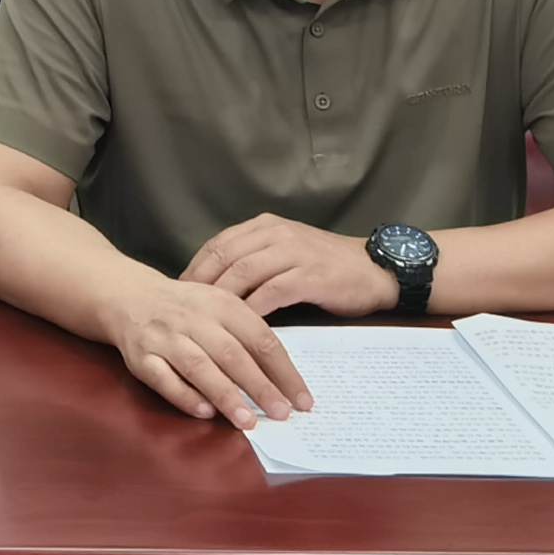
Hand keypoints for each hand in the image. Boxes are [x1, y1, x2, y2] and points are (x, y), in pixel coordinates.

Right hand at [101, 271, 311, 425]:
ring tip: (249, 422)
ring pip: (200, 367)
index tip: (303, 400)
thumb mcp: (220, 307)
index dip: (284, 371)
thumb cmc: (186, 308)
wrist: (128, 296)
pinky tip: (205, 413)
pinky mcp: (141, 357)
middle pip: (232, 354)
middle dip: (260, 387)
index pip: (260, 338)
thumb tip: (285, 380)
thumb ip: (247, 336)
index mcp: (221, 304)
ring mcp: (166, 338)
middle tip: (282, 414)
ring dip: (226, 396)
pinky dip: (185, 397)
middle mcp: (194, 318)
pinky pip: (164, 379)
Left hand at [184, 214, 395, 320]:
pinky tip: (241, 327)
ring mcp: (293, 252)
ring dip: (222, 299)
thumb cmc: (326, 265)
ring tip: (207, 322)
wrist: (374, 269)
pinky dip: (253, 309)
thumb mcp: (285, 251)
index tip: (179, 292)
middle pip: (225, 256)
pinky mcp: (309, 275)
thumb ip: (254, 259)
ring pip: (244, 272)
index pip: (218, 244)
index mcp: (265, 226)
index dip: (196, 267)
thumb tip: (216, 284)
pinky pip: (272, 292)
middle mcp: (276, 233)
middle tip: (186, 311)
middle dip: (201, 284)